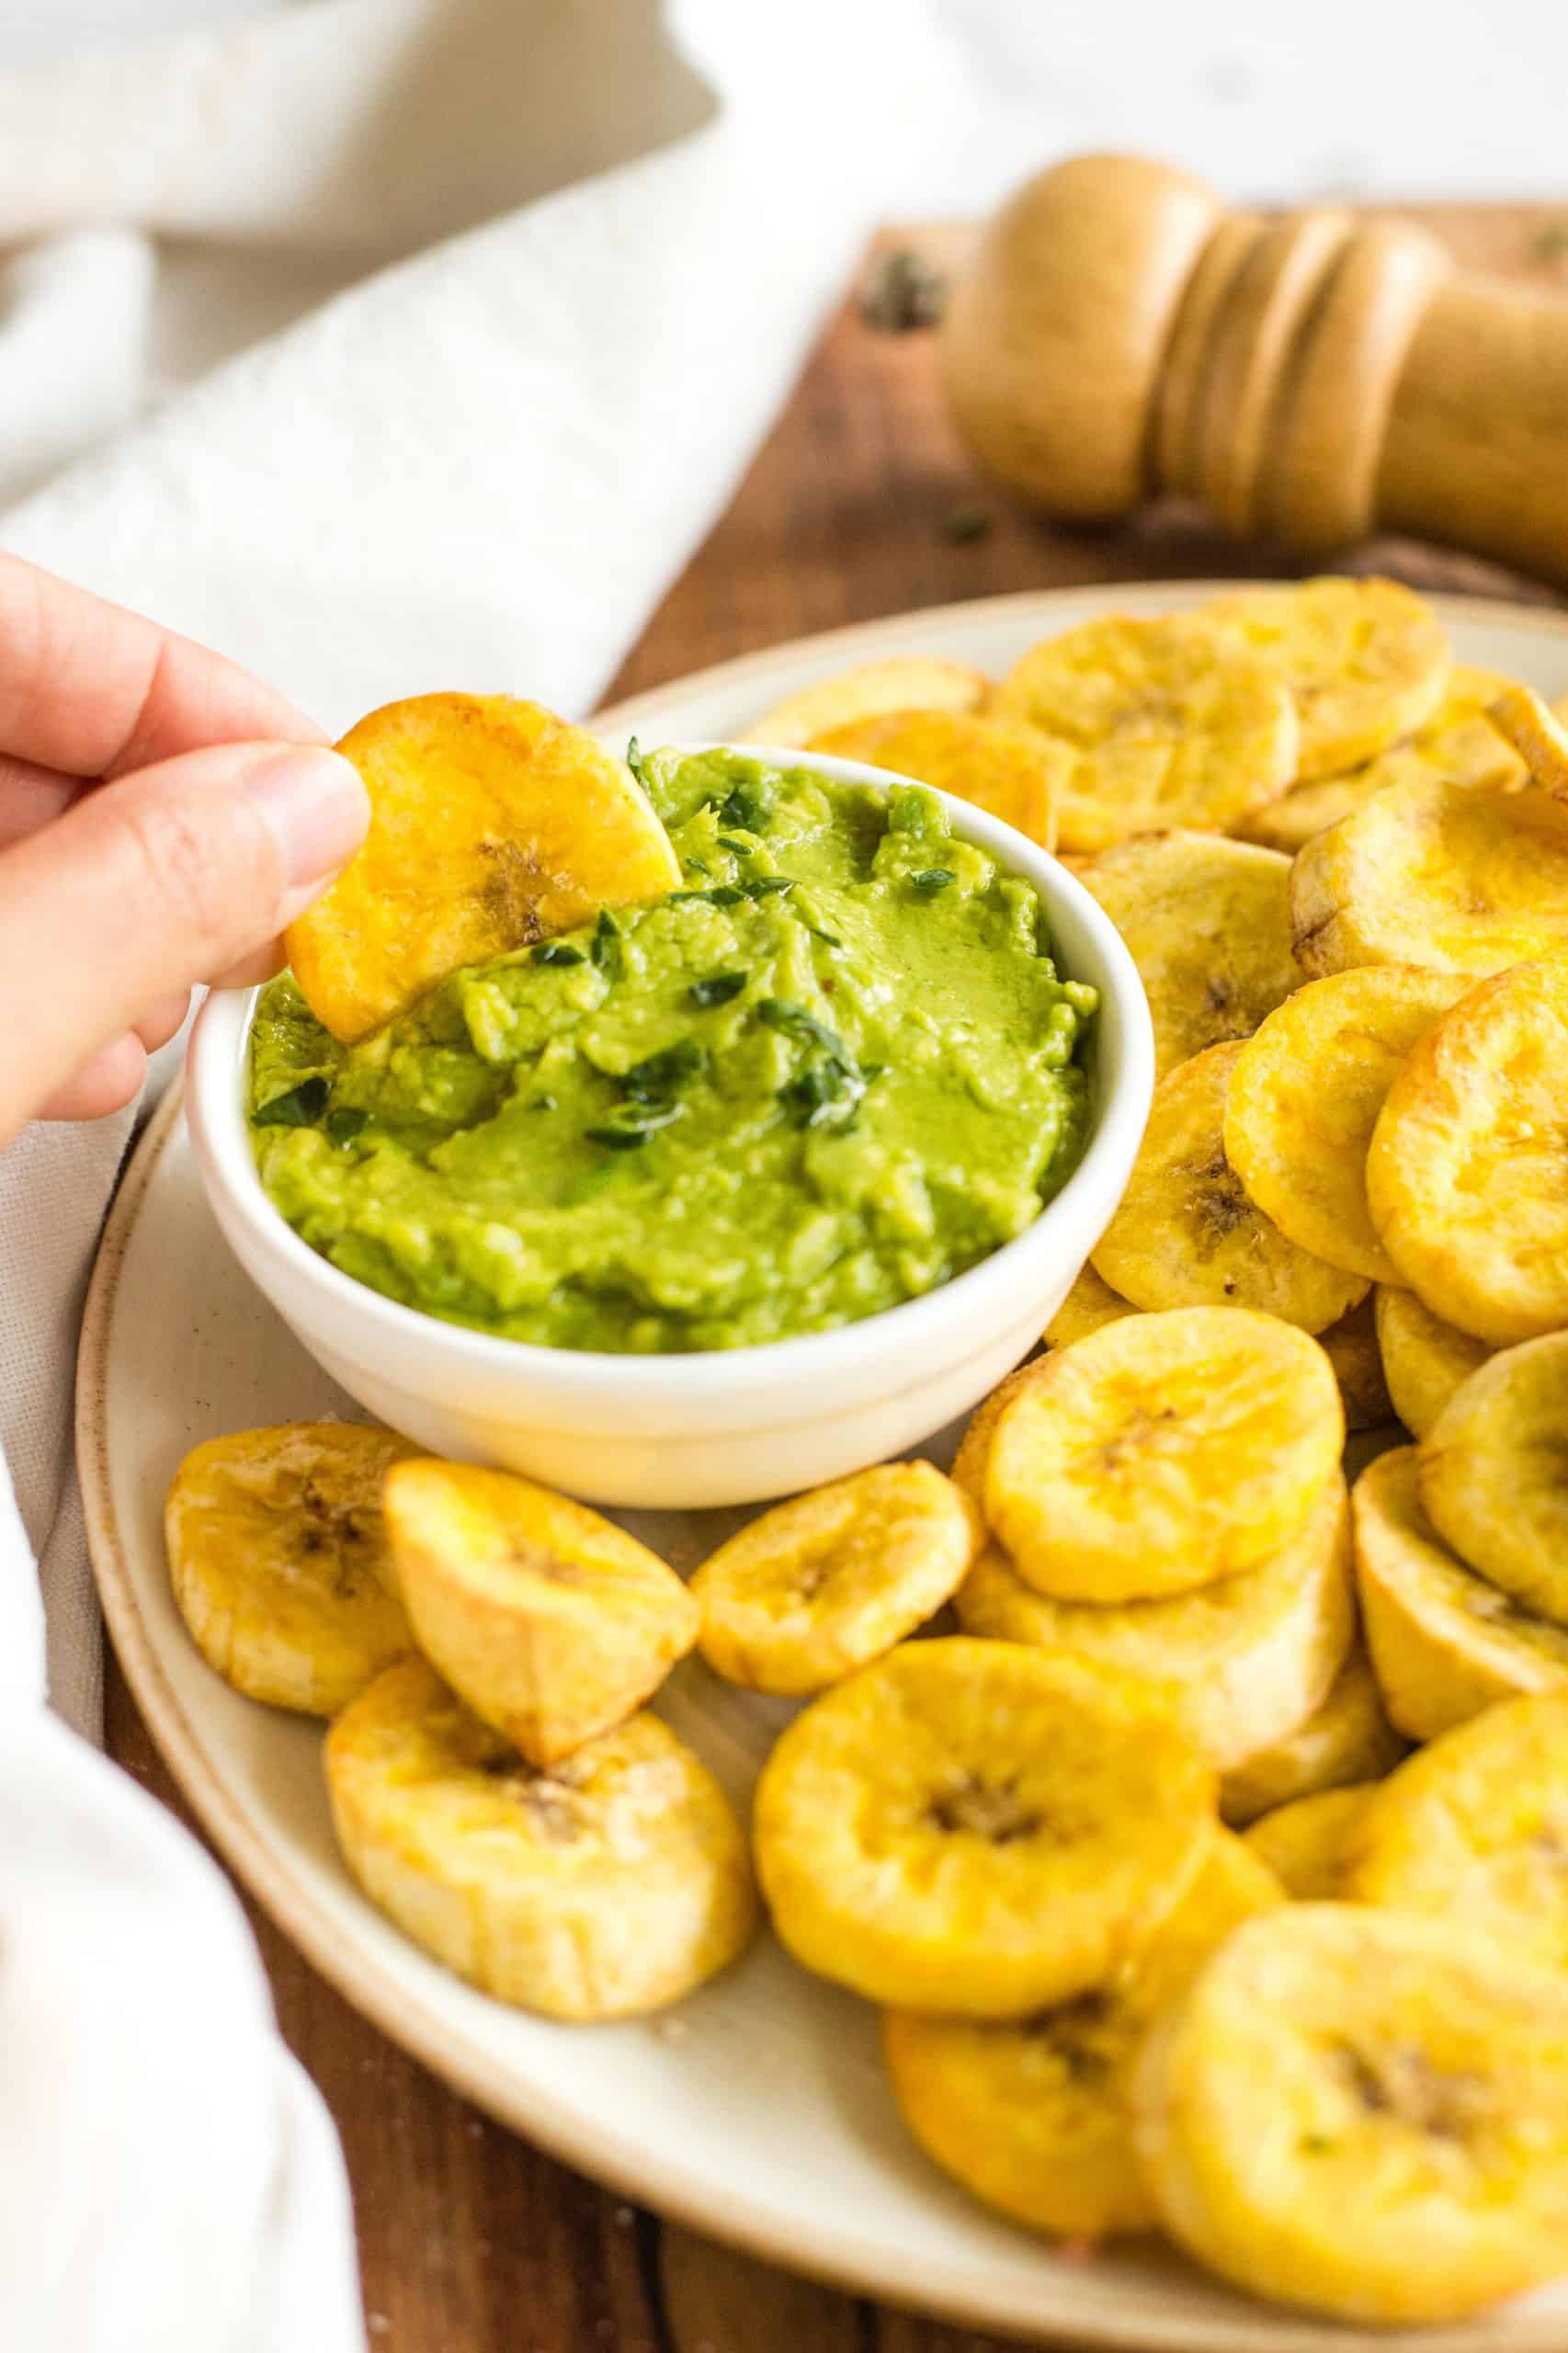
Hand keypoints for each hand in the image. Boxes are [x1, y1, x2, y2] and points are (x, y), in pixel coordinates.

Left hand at [0, 555, 367, 1145]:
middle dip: (163, 830)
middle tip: (261, 920)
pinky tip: (68, 1052)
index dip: (194, 699)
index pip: (27, 623)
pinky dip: (29, 980)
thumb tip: (305, 813)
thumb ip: (137, 896)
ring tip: (159, 1011)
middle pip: (23, 722)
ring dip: (105, 922)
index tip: (319, 797)